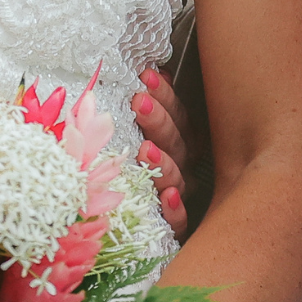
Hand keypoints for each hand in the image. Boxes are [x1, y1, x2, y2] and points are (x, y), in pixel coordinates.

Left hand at [132, 67, 192, 239]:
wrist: (126, 227)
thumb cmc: (120, 169)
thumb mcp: (129, 134)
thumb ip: (140, 108)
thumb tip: (139, 74)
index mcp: (176, 141)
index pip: (177, 114)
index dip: (165, 95)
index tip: (146, 76)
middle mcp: (182, 165)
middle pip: (177, 141)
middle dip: (159, 119)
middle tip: (139, 102)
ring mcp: (179, 195)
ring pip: (179, 177)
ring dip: (163, 162)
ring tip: (145, 149)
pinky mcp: (173, 228)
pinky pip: (179, 221)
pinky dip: (175, 209)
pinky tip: (167, 196)